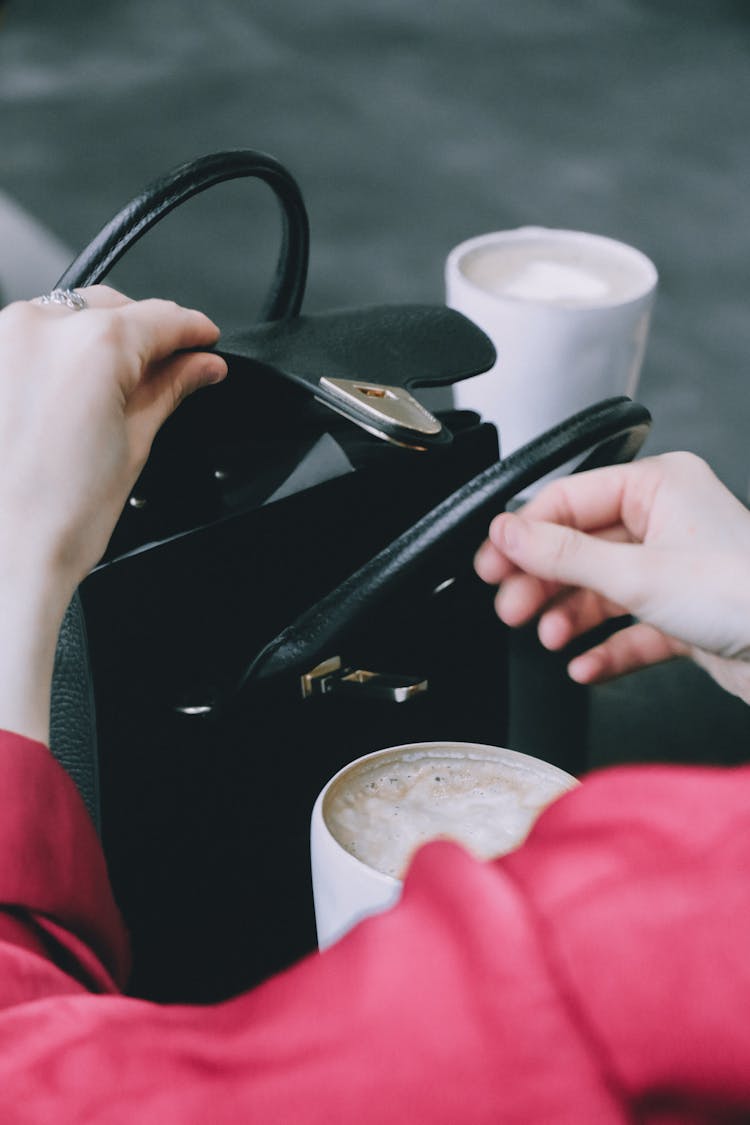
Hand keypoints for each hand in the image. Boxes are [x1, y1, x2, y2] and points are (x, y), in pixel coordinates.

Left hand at [0, 286, 226, 742]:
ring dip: (95, 343)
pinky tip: (68, 398)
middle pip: (112, 310)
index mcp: (93, 344)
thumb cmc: (55, 520)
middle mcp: (39, 328)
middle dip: (143, 336)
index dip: (193, 332)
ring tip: (113, 392)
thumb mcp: (134, 445)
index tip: (205, 343)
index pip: (162, 318)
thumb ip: (169, 390)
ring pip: (66, 318)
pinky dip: (55, 358)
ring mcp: (1, 341)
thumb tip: (200, 367)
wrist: (3, 557)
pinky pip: (28, 341)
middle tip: (170, 375)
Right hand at [474, 453, 749, 702]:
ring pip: (603, 588)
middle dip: (544, 581)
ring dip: (570, 616)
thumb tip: (506, 533)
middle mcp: (667, 521)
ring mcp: (676, 568)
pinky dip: (604, 648)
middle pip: (582, 546)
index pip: (570, 499)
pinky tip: (584, 664)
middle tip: (510, 605)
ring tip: (546, 636)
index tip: (493, 561)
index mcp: (658, 487)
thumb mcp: (636, 573)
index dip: (526, 533)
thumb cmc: (744, 595)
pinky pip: (630, 628)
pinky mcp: (685, 613)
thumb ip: (562, 554)